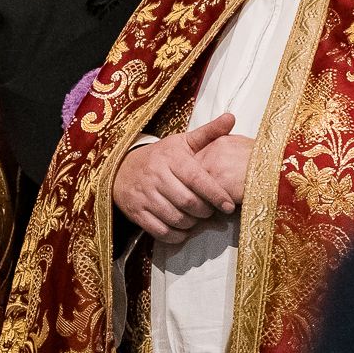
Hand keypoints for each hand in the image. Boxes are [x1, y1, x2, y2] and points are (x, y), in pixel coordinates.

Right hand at [115, 113, 252, 242]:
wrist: (121, 168)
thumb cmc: (161, 156)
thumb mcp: (182, 142)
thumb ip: (208, 133)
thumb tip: (231, 117)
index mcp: (171, 158)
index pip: (197, 179)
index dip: (215, 194)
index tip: (228, 205)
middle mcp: (156, 176)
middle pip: (188, 202)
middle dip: (205, 211)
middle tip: (212, 212)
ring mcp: (144, 195)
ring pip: (175, 218)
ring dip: (192, 224)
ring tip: (198, 219)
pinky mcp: (136, 212)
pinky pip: (160, 231)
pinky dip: (176, 235)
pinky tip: (183, 229)